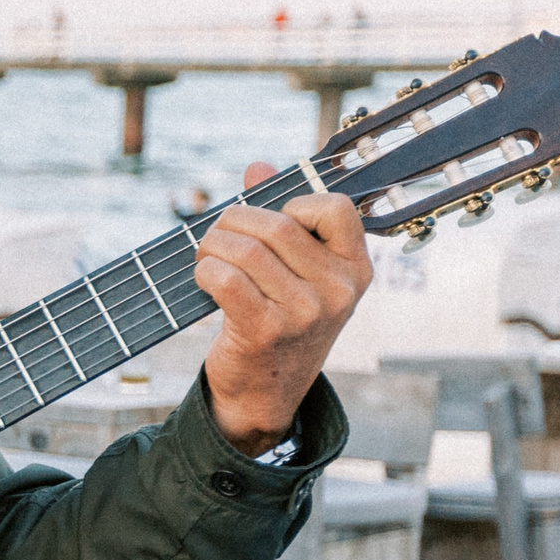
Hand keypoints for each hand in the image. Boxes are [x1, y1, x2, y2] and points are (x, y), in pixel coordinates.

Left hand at [195, 161, 374, 454]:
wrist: (264, 393)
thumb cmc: (278, 321)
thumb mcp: (295, 273)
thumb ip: (280, 217)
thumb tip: (257, 166)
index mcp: (355, 270)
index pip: (335, 207)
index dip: (295, 204)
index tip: (272, 224)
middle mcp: (338, 291)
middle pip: (277, 224)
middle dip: (234, 221)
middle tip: (216, 236)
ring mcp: (305, 313)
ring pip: (246, 249)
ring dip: (212, 245)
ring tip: (206, 257)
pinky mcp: (266, 331)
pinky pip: (226, 278)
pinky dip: (205, 270)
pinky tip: (203, 278)